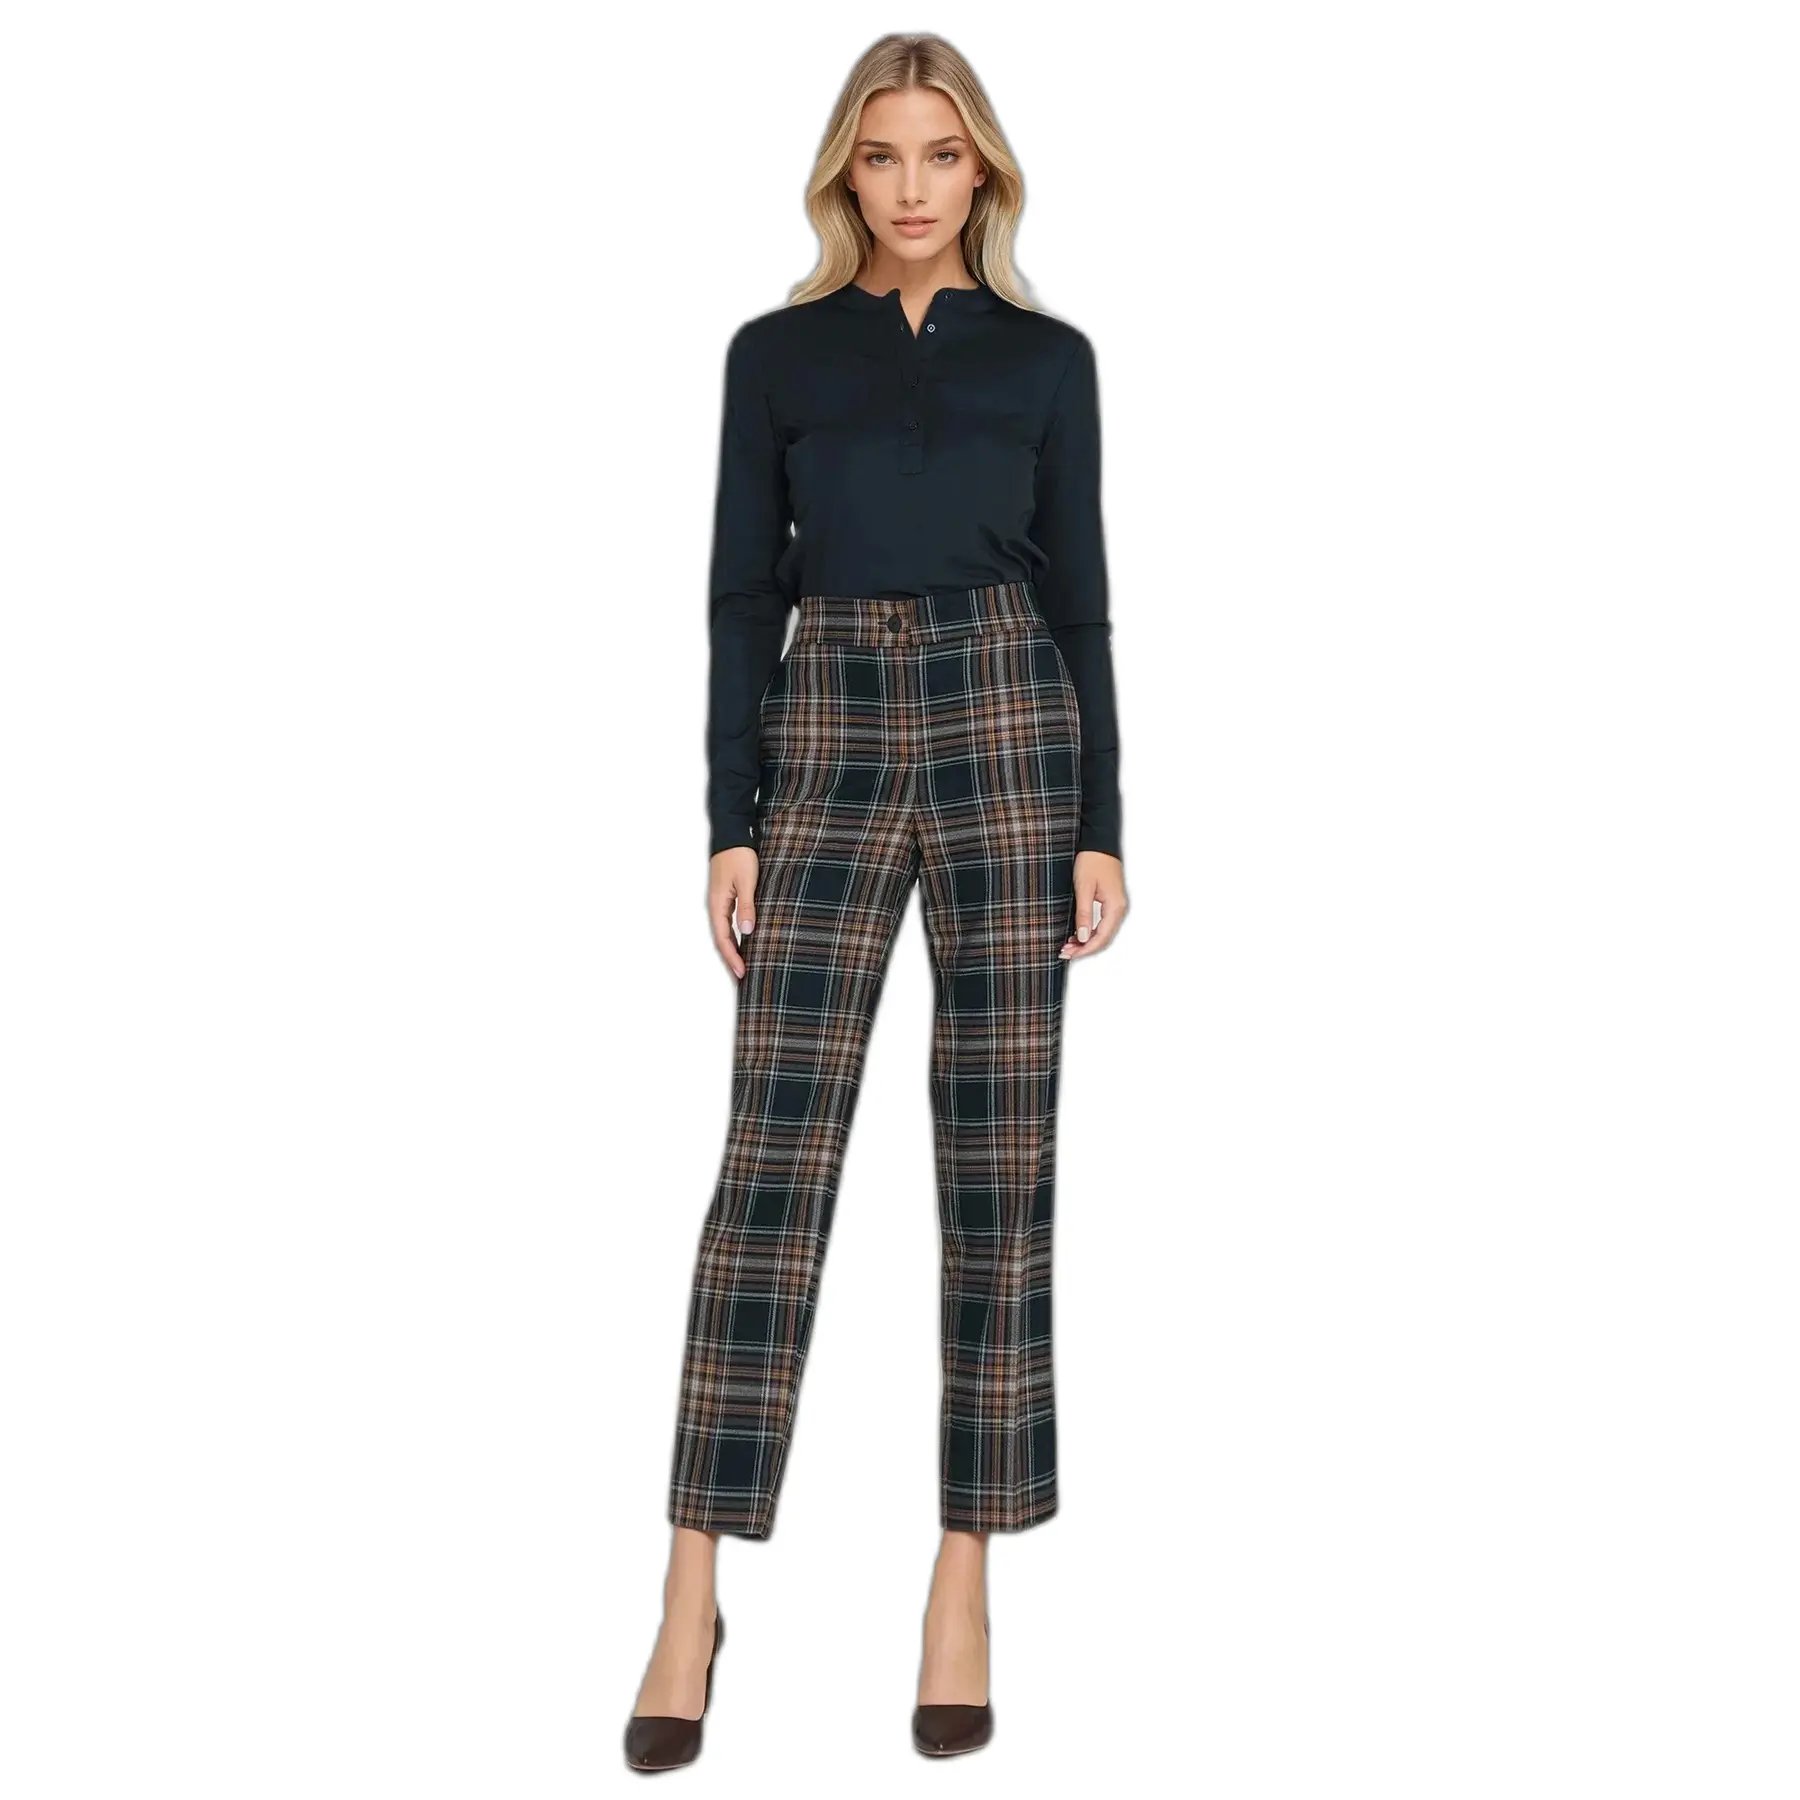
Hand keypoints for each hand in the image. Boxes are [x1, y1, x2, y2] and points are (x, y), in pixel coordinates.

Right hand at [709, 846, 759, 979]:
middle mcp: (715, 906)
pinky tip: (745, 942)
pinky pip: (728, 924)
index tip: (742, 974)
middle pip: (721, 941)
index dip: (732, 958)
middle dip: (731, 960)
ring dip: (733, 950)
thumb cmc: (739, 855)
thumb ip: (747, 907)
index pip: (723, 939)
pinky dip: (735, 937)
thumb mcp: (747, 881)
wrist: (732, 835)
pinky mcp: (726, 898)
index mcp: (717, 905)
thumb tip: (747, 932)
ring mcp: (720, 903)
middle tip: (742, 979)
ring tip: (744, 966)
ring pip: (724, 933)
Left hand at [1060, 851, 1126, 960]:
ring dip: (1087, 942)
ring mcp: (1116, 905)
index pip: (1101, 938)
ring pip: (1103, 933)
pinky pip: (1103, 924)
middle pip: (1104, 939)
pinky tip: (1078, 933)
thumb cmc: (1092, 860)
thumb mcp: (1084, 888)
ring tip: (1068, 945)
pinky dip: (1090, 932)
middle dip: (1084, 949)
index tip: (1069, 954)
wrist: (1099, 842)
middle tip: (1065, 952)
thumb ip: (1084, 914)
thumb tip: (1084, 938)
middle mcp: (1119, 909)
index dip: (1084, 950)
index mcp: (1115, 907)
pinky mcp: (1111, 902)